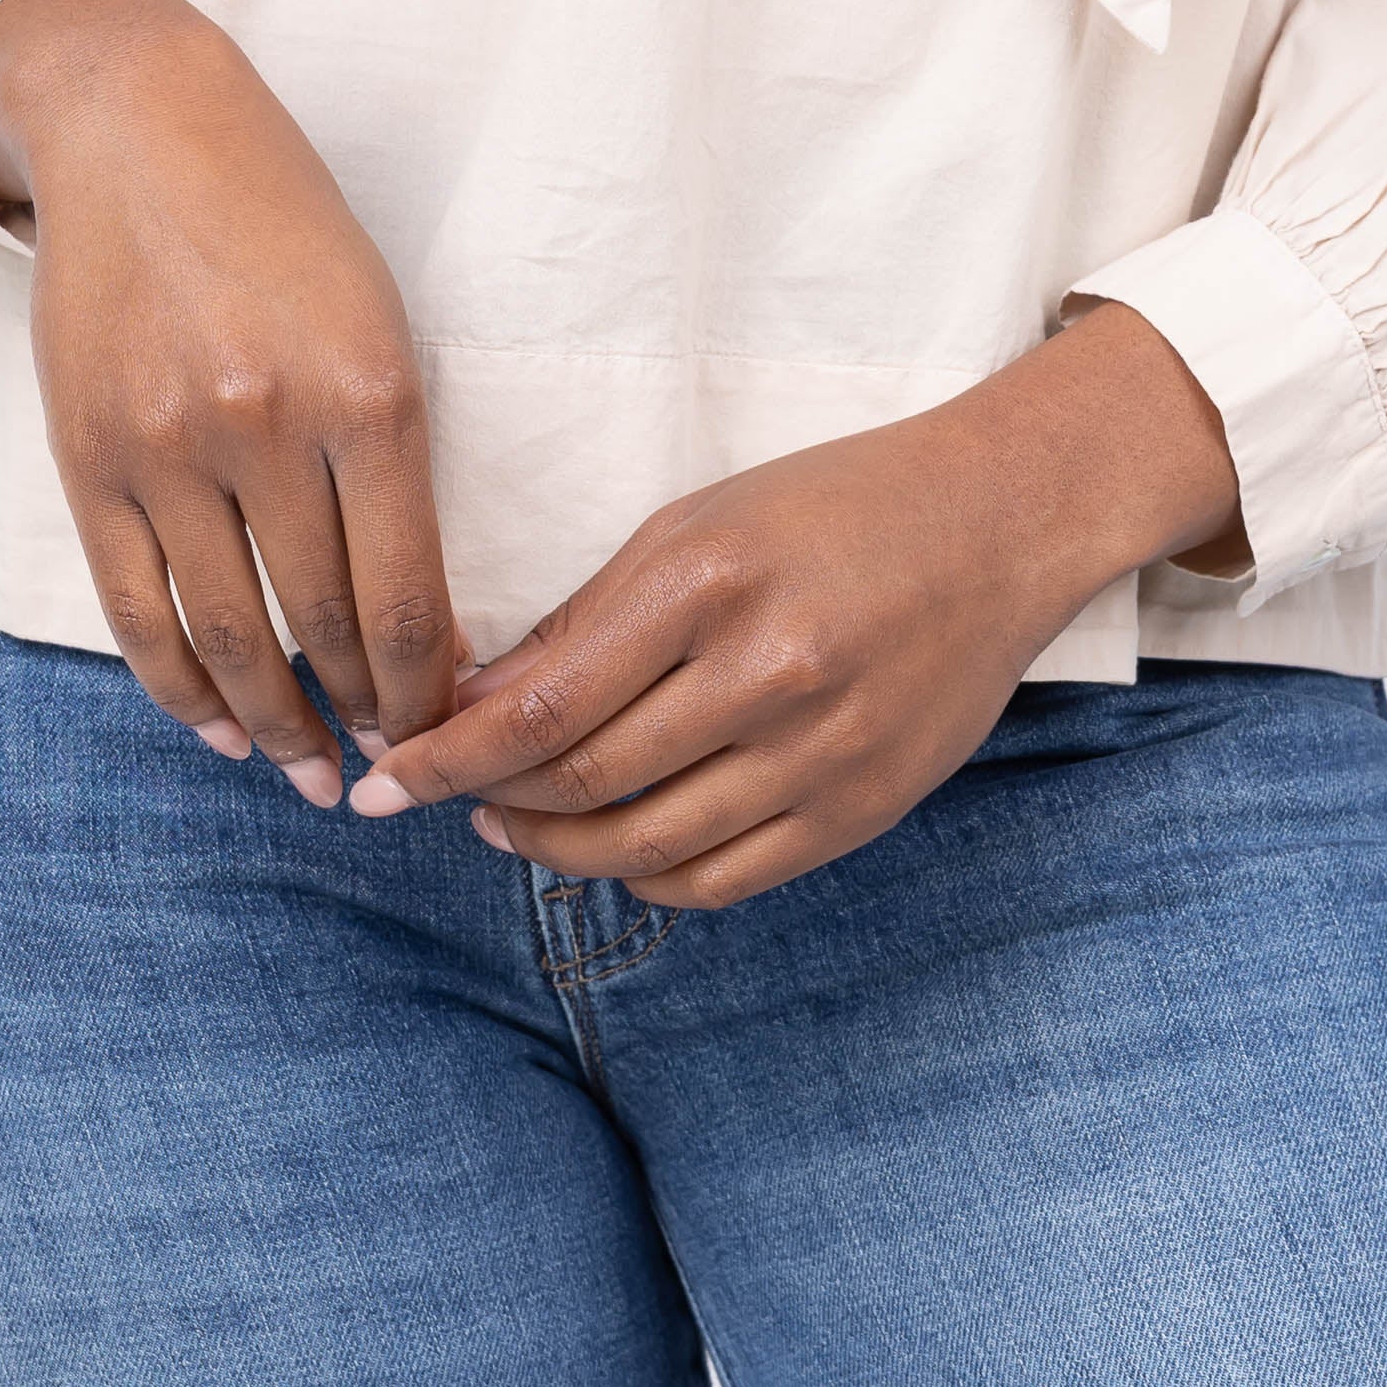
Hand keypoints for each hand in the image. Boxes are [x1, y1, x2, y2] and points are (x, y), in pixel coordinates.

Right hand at [0, 0, 459, 799]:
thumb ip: (397, 458)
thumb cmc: (283, 221)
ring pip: (230, 638)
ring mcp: (166, 448)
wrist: (137, 127)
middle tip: (391, 773)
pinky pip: (137, 609)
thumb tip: (426, 617)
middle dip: (367, 719)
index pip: (408, 593)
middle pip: (324, 628)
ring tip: (309, 775)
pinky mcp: (87, 457)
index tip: (451, 734)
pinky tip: (223, 730)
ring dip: (279, 725)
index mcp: (368, 391)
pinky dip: (183, 689)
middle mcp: (268, 427)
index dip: (431, 690)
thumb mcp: (376, 316)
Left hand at [346, 301, 1245, 906]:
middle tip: (438, 800)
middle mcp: (766, 674)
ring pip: (647, 847)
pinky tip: (614, 849)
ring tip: (513, 828)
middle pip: (585, 785)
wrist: (999, 523)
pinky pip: (724, 879)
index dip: (448, 757)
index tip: (387, 779)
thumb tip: (476, 703)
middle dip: (487, 805)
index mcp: (709, 583)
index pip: (543, 707)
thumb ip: (589, 620)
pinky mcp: (862, 807)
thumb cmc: (833, 506)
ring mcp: (821, 752)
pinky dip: (649, 877)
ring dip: (558, 850)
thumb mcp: (697, 525)